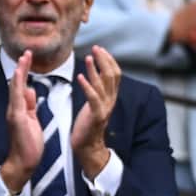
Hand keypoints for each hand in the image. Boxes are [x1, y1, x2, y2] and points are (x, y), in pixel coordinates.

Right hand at [0, 50, 42, 193]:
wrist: (22, 162)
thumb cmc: (28, 145)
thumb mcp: (31, 121)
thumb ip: (29, 106)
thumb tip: (29, 91)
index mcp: (19, 109)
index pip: (21, 86)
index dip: (24, 72)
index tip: (29, 58)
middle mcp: (14, 109)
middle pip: (16, 84)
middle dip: (21, 67)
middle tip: (26, 52)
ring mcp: (14, 113)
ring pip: (15, 88)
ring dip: (20, 73)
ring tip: (24, 58)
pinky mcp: (16, 118)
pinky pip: (17, 99)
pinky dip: (17, 86)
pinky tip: (20, 77)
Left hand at [72, 46, 119, 177]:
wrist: (87, 147)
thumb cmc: (86, 125)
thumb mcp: (93, 104)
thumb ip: (95, 90)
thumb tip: (92, 74)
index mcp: (110, 97)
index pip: (115, 74)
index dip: (109, 60)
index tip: (100, 49)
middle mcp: (110, 100)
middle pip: (112, 75)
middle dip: (104, 60)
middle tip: (96, 48)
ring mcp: (104, 108)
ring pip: (104, 84)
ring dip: (95, 69)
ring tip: (89, 57)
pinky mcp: (96, 116)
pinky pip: (93, 98)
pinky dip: (87, 86)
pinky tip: (80, 76)